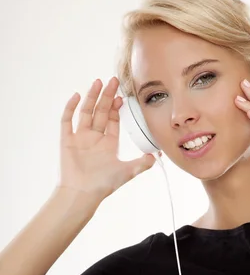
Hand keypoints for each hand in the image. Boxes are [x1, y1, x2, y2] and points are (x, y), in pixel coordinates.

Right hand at [59, 77, 155, 202]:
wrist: (82, 194)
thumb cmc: (103, 185)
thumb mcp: (127, 172)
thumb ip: (142, 164)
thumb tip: (156, 157)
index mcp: (107, 144)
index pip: (112, 121)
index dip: (117, 108)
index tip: (121, 96)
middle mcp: (94, 138)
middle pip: (101, 112)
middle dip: (107, 97)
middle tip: (113, 81)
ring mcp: (80, 138)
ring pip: (86, 112)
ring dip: (91, 97)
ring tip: (98, 82)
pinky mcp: (67, 140)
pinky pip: (67, 120)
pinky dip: (70, 108)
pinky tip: (76, 95)